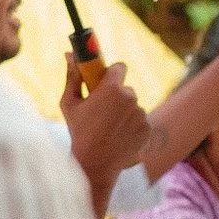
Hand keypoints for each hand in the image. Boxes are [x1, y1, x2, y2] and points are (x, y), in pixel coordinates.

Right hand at [63, 57, 149, 202]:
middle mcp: (130, 98)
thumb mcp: (70, 103)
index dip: (112, 74)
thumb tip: (70, 54)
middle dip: (116, 97)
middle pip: (126, 89)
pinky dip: (132, 128)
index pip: (120, 67)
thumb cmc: (79, 132)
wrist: (94, 164)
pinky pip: (141, 122)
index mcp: (112, 88)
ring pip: (134, 107)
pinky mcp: (148, 129)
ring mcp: (141, 114)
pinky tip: (119, 138)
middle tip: (102, 113)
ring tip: (109, 130)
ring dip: (124, 114)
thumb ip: (73, 76)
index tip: (106, 81)